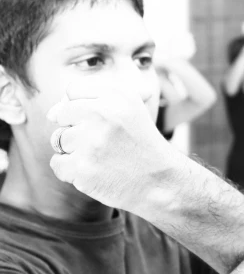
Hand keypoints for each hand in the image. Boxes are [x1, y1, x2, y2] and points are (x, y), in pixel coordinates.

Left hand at [47, 80, 183, 211]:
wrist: (161, 182)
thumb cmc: (143, 146)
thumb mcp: (134, 110)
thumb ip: (98, 99)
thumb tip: (52, 111)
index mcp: (117, 97)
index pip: (73, 91)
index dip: (80, 107)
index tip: (97, 121)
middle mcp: (103, 114)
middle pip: (62, 115)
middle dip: (76, 129)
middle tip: (102, 142)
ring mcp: (91, 142)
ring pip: (59, 140)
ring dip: (74, 150)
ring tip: (102, 158)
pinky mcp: (82, 168)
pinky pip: (57, 163)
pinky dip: (71, 170)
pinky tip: (94, 172)